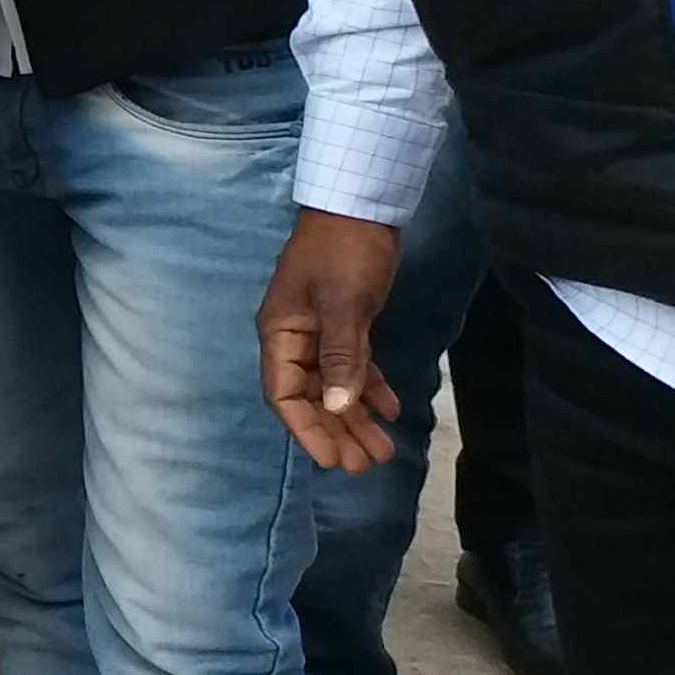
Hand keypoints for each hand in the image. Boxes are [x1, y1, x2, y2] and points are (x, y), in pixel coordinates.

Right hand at [263, 210, 408, 471]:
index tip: (332, 461)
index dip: (307, 430)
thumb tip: (336, 407)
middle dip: (337, 433)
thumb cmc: (344, 253)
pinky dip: (372, 389)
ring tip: (382, 452)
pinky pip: (355, 367)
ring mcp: (321, 332)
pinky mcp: (347, 323)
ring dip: (357, 418)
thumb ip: (341, 356)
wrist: (361, 207)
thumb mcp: (343, 303)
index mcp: (282, 334)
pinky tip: (392, 410)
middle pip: (312, 398)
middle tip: (364, 467)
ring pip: (336, 387)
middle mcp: (296, 339)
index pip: (285, 394)